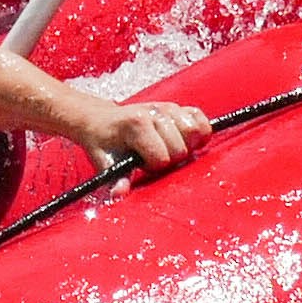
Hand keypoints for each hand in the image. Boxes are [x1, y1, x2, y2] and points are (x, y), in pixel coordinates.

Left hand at [80, 94, 211, 172]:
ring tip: (168, 148)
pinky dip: (199, 131)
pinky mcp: (177, 107)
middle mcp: (154, 112)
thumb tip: (119, 195)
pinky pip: (200, 119)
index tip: (141, 162)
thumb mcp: (106, 162)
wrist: (101, 120)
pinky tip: (185, 140)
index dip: (153, 166)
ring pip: (194, 131)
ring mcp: (167, 107)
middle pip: (180, 149)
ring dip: (186, 146)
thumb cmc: (105, 143)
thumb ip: (117, 179)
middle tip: (154, 156)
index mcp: (137, 124)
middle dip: (169, 160)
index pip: (163, 158)